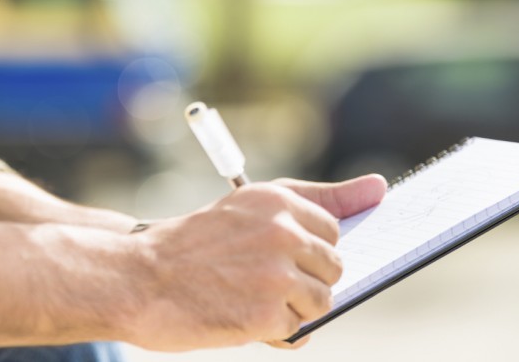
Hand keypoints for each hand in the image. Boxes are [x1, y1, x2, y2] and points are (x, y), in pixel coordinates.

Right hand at [124, 174, 386, 350]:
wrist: (137, 278)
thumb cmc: (192, 245)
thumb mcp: (248, 208)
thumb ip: (316, 200)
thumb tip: (381, 187)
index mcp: (277, 199)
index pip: (332, 228)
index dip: (306, 249)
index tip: (282, 256)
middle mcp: (283, 230)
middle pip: (334, 266)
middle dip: (303, 280)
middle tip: (255, 279)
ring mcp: (277, 273)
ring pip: (322, 300)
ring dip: (291, 307)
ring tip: (246, 297)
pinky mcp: (269, 312)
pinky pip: (298, 329)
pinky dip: (273, 330)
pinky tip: (239, 315)